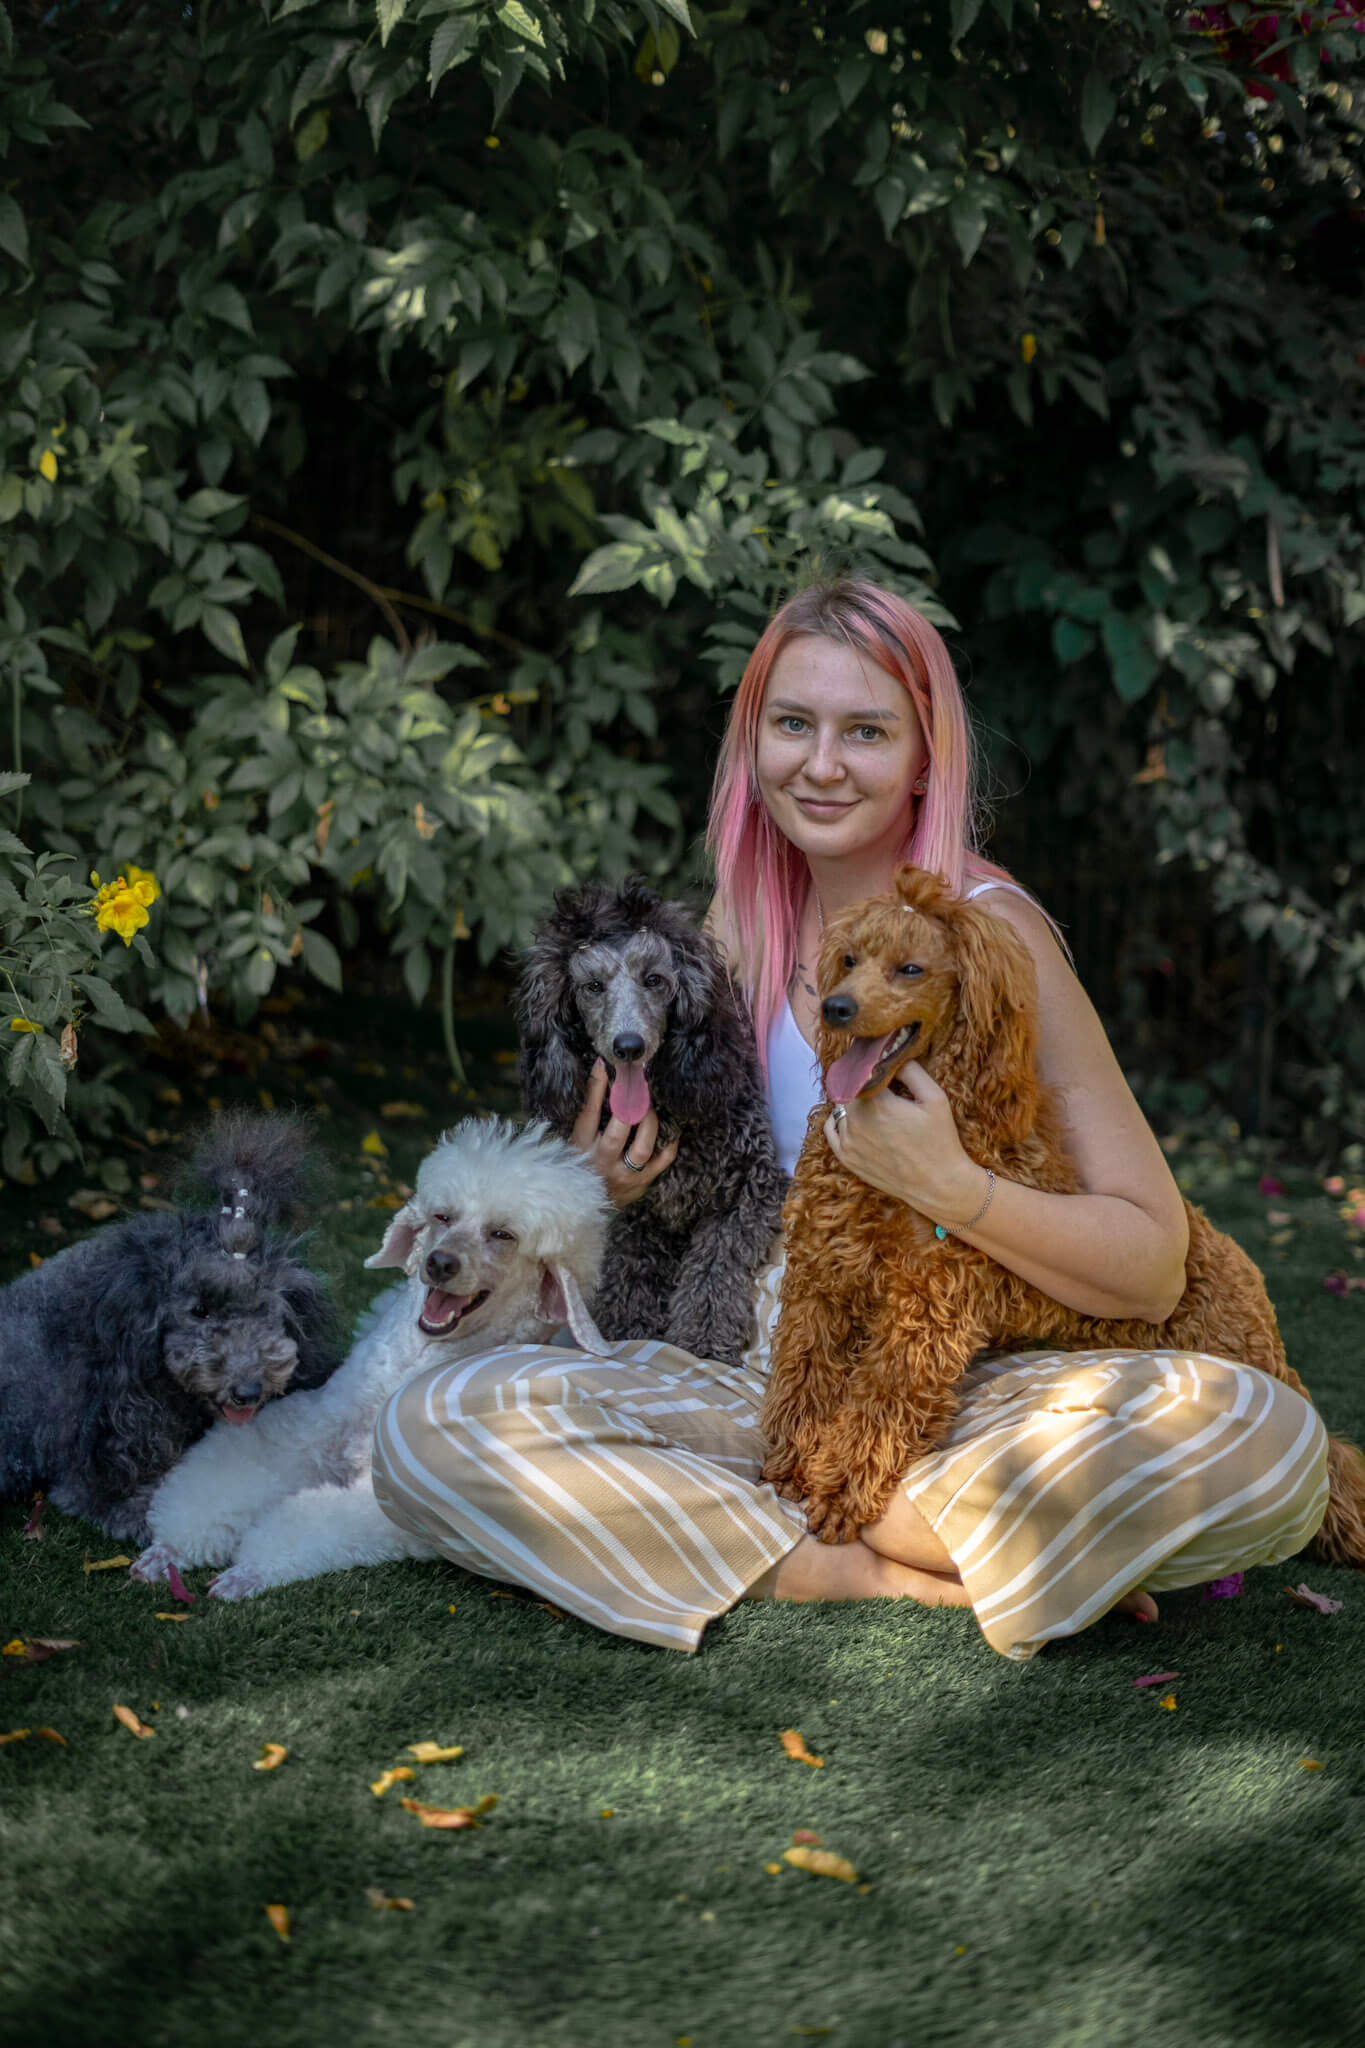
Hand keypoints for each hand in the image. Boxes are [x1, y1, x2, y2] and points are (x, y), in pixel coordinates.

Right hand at [570, 1057, 678, 1208]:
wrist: (587, 1206)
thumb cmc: (583, 1164)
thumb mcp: (575, 1140)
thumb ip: (588, 1113)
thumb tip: (601, 1073)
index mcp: (580, 1147)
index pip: (588, 1113)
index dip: (597, 1087)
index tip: (605, 1065)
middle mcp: (601, 1162)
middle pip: (618, 1130)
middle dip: (631, 1103)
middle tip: (638, 1084)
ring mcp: (623, 1175)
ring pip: (642, 1146)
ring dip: (650, 1121)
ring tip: (650, 1107)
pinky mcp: (642, 1183)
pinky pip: (662, 1160)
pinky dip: (669, 1142)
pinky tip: (669, 1128)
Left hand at [823, 1060, 984, 1225]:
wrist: (939, 1185)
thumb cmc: (941, 1141)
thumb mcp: (935, 1098)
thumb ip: (911, 1070)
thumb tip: (891, 1054)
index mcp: (877, 1103)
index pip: (862, 1071)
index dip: (872, 1067)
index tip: (882, 1065)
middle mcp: (856, 1121)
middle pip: (850, 1088)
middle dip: (864, 1084)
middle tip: (882, 1086)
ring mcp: (847, 1141)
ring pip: (841, 1107)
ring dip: (854, 1103)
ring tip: (875, 1107)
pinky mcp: (846, 1158)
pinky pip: (831, 1129)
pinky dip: (839, 1120)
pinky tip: (855, 1118)